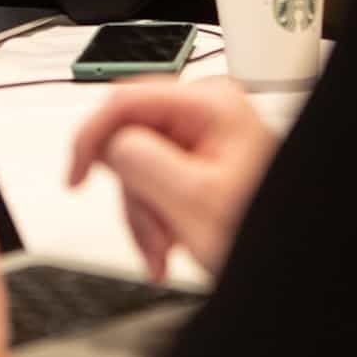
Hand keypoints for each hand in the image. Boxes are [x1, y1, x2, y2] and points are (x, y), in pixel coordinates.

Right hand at [68, 77, 276, 280]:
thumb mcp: (191, 201)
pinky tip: (169, 242)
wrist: (280, 257)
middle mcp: (205, 109)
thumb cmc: (254, 229)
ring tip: (164, 247)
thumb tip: (108, 143)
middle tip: (149, 230)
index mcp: (209, 104)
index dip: (91, 137)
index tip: (76, 174)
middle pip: (129, 136)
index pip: (124, 100)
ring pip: (137, 163)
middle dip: (132, 192)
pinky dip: (154, 213)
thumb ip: (142, 162)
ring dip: (143, 211)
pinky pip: (153, 177)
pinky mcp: (198, 154)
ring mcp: (202, 132)